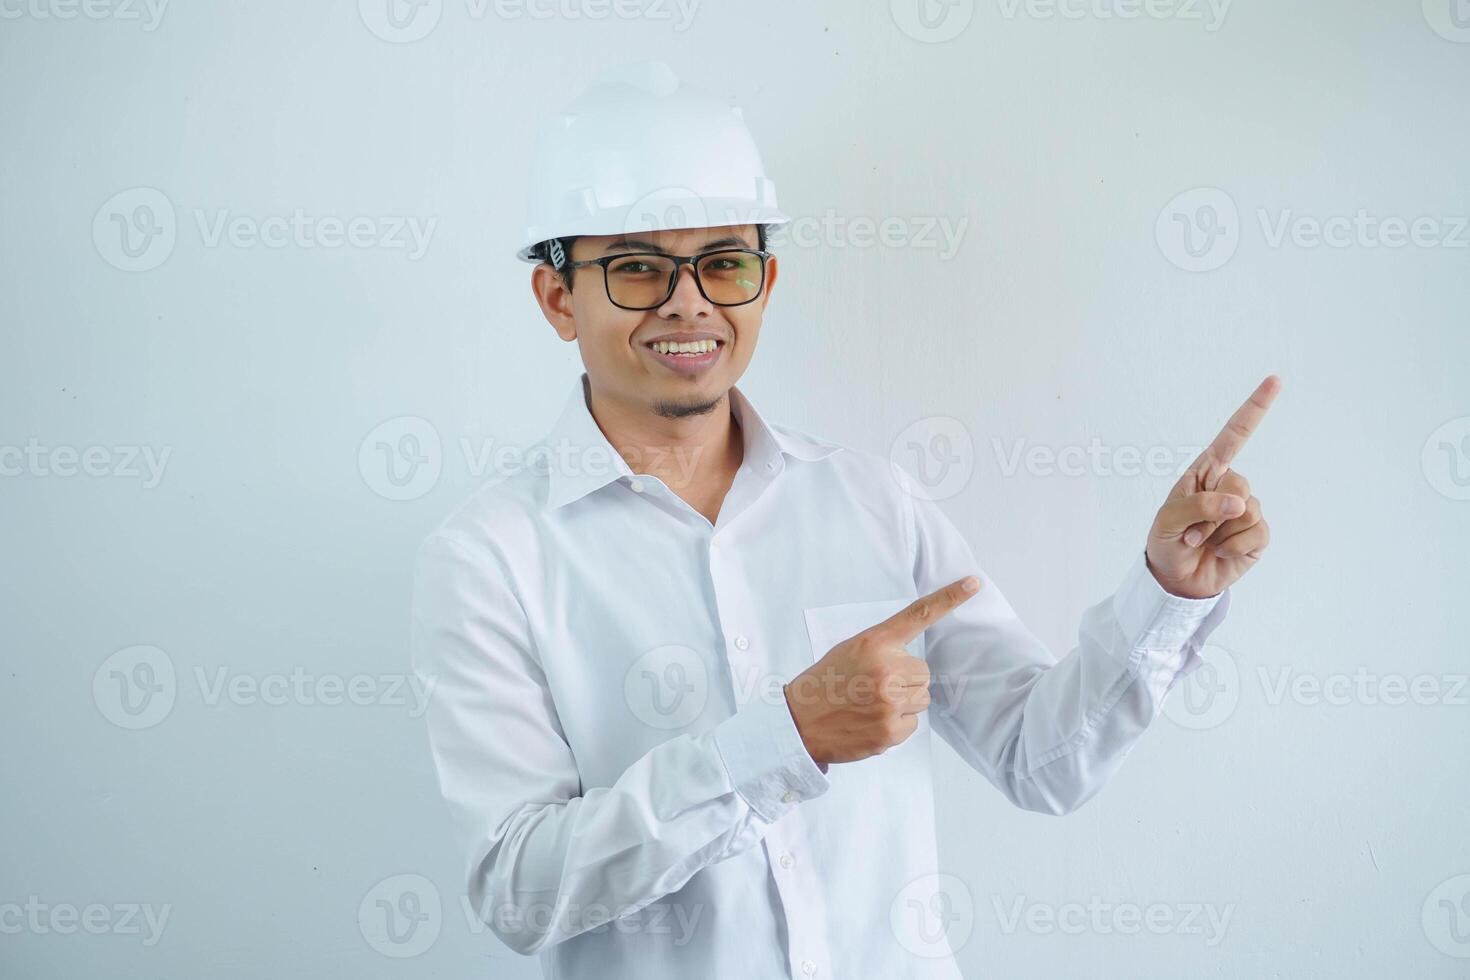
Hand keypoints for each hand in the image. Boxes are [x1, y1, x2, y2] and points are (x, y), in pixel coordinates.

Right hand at [784, 577, 979, 769]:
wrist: (799, 723)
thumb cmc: (825, 683)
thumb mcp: (850, 650)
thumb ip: (883, 649)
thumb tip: (915, 664)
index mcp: (875, 643)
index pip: (919, 614)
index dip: (950, 597)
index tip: (973, 582)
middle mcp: (886, 669)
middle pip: (923, 672)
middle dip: (905, 679)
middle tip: (874, 686)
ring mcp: (890, 701)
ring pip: (921, 698)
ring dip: (903, 702)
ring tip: (870, 704)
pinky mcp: (891, 730)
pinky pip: (913, 723)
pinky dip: (897, 724)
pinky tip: (872, 721)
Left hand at [1145, 375, 1280, 599]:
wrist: (1175, 580)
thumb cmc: (1167, 542)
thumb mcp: (1169, 520)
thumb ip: (1199, 506)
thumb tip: (1240, 505)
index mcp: (1206, 472)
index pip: (1234, 435)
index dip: (1254, 409)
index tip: (1275, 381)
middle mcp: (1229, 486)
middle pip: (1239, 485)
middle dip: (1211, 512)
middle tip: (1192, 530)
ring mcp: (1246, 511)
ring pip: (1247, 511)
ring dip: (1218, 532)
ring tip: (1203, 541)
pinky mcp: (1257, 536)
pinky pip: (1256, 534)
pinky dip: (1233, 547)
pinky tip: (1220, 552)